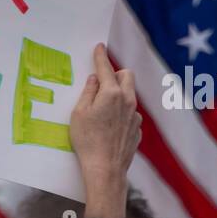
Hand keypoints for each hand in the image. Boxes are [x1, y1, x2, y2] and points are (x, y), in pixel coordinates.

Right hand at [70, 43, 141, 217]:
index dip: (100, 56)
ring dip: (118, 95)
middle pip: (127, 75)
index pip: (106, 68)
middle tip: (101, 80)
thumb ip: (87, 92)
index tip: (99, 47)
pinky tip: (109, 126)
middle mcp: (127, 101)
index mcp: (111, 94)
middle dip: (116, 73)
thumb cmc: (87, 141)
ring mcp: (135, 116)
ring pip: (129, 95)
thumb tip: (93, 80)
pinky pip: (130, 114)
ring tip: (101, 109)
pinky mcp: (137, 130)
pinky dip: (121, 113)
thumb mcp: (79, 113)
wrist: (105, 170)